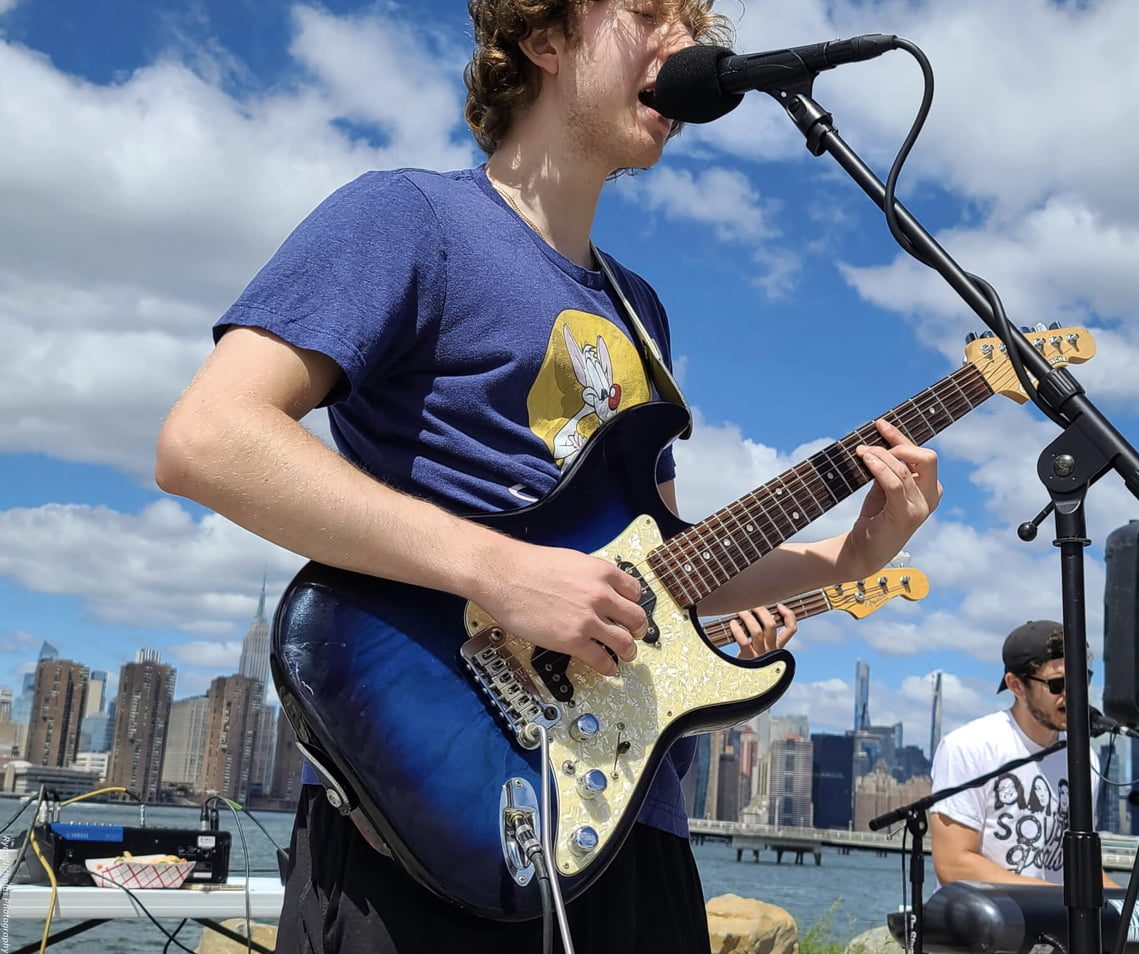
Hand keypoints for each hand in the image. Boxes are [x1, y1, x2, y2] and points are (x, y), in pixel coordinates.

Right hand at [477, 541, 645, 675]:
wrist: (504, 575)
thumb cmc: (529, 566)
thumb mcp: (571, 560)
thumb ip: (590, 576)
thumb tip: (596, 587)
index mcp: (602, 572)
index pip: (635, 592)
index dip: (633, 604)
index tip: (629, 611)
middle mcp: (600, 595)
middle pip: (637, 618)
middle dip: (637, 629)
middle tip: (634, 634)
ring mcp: (588, 620)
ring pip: (625, 642)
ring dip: (628, 651)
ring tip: (625, 655)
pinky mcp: (573, 641)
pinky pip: (602, 660)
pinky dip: (608, 668)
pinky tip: (606, 668)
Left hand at [729, 603, 796, 659]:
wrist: (743, 683)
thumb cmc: (750, 661)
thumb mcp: (762, 650)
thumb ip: (762, 636)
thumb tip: (755, 613)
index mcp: (777, 647)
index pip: (791, 629)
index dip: (788, 615)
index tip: (779, 605)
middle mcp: (771, 651)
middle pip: (771, 625)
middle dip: (762, 611)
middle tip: (753, 605)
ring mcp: (760, 655)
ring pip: (757, 631)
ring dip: (747, 617)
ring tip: (741, 611)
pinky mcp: (747, 659)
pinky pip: (744, 641)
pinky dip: (737, 630)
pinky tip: (733, 623)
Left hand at [846, 419, 941, 576]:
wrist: (863, 550)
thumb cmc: (875, 517)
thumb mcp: (885, 487)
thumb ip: (890, 468)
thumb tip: (879, 440)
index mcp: (930, 488)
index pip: (922, 455)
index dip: (902, 437)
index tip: (881, 424)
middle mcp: (932, 497)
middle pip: (927, 458)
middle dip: (900, 445)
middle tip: (873, 447)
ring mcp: (921, 508)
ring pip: (905, 470)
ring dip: (881, 456)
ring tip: (861, 452)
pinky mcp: (906, 516)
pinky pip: (895, 484)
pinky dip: (880, 468)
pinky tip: (867, 460)